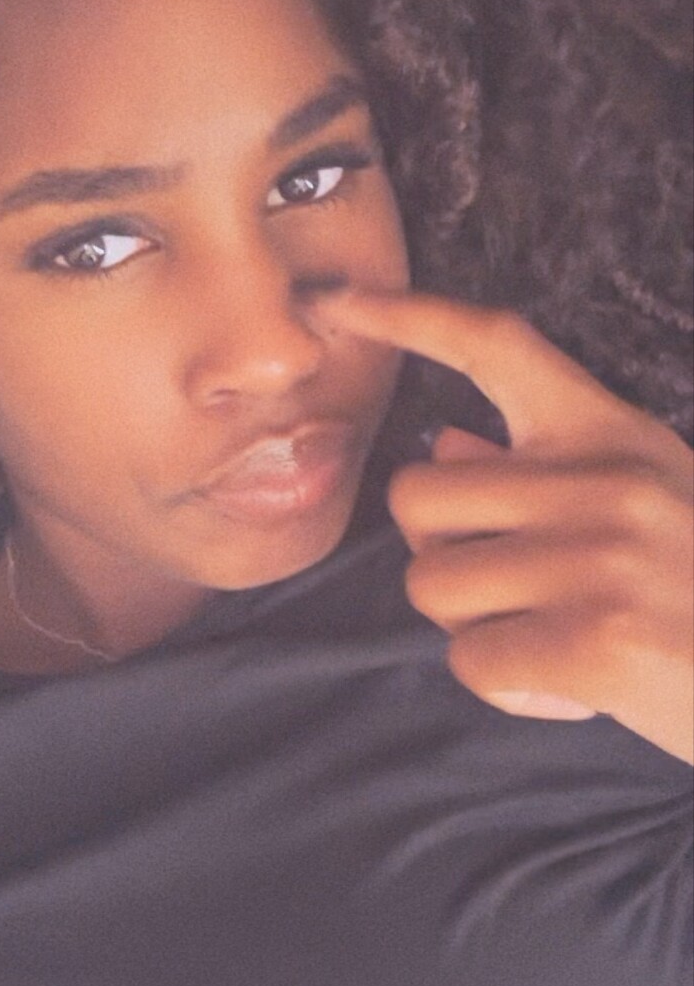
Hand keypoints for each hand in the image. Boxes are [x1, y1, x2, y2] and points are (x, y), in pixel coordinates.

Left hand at [317, 289, 693, 764]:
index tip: (339, 301)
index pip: (496, 347)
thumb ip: (543, 473)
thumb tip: (443, 448)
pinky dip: (505, 684)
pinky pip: (471, 659)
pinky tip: (565, 681)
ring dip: (470, 625)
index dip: (409, 316)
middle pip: (416, 497)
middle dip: (435, 553)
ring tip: (547, 634)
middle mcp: (602, 481)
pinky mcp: (595, 641)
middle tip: (505, 588)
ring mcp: (599, 559)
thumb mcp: (646, 500)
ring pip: (431, 585)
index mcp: (614, 435)